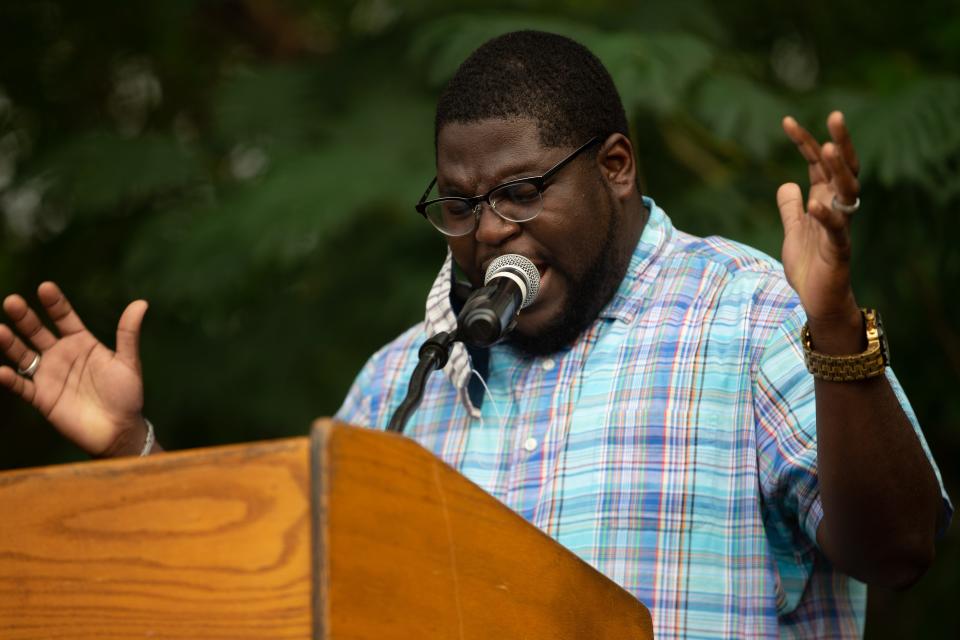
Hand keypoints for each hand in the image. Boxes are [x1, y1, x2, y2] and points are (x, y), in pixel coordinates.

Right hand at [0, 282, 149, 456]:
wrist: (119, 429)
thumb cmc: (126, 394)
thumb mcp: (128, 362)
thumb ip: (128, 333)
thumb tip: (141, 302)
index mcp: (82, 342)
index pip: (64, 317)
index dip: (55, 303)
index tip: (45, 287)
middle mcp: (61, 355)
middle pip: (38, 331)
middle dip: (25, 317)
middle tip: (13, 301)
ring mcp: (49, 375)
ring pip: (24, 354)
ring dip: (10, 343)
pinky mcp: (42, 397)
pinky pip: (22, 386)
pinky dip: (10, 379)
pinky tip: (1, 371)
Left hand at [778, 111, 863, 351]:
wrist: (817, 299)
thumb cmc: (809, 265)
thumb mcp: (792, 231)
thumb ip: (790, 208)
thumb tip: (786, 184)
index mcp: (824, 201)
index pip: (818, 164)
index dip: (805, 142)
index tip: (787, 121)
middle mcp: (836, 208)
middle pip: (841, 169)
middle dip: (838, 142)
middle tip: (835, 115)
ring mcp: (839, 227)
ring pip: (847, 192)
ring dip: (838, 170)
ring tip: (827, 148)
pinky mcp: (838, 249)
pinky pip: (836, 229)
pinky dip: (825, 216)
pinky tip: (814, 203)